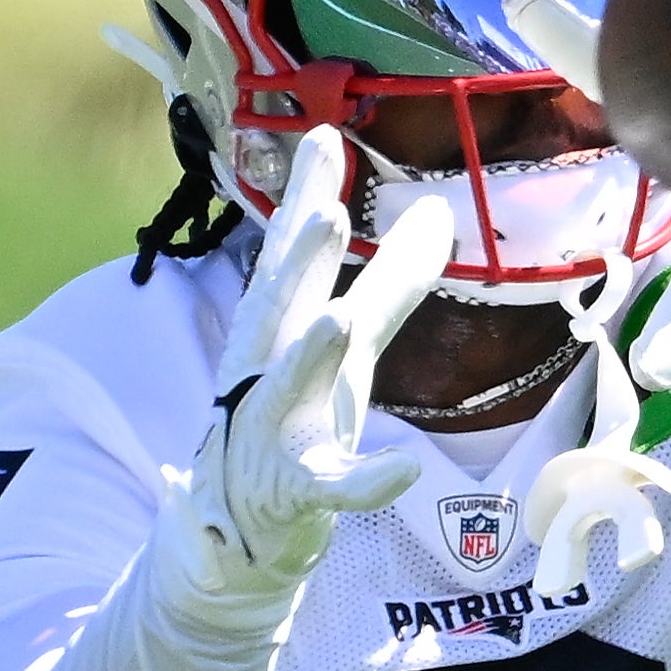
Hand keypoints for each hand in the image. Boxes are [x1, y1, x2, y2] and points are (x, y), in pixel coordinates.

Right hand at [161, 126, 452, 603]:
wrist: (234, 530)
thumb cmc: (295, 420)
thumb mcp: (344, 347)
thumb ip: (389, 282)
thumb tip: (436, 212)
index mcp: (276, 331)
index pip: (289, 258)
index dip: (304, 201)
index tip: (323, 140)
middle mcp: (264, 372)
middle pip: (279, 310)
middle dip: (298, 264)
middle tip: (323, 214)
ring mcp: (274, 431)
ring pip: (290, 390)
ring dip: (310, 356)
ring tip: (337, 322)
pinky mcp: (296, 492)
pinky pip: (333, 486)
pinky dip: (366, 480)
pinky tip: (403, 471)